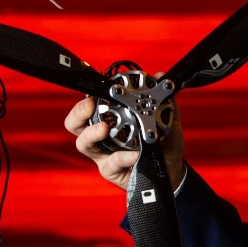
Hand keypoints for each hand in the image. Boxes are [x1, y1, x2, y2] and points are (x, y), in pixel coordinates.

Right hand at [65, 95, 186, 191]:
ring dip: (91, 133)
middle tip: (90, 106)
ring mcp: (103, 154)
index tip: (93, 90)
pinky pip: (112, 163)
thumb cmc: (162, 142)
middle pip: (75, 123)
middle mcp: (101, 136)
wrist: (173, 168)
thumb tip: (160, 75)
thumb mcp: (166, 118)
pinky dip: (123, 157)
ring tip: (104, 128)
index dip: (86, 97)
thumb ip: (163, 99)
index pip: (90, 106)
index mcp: (110, 120)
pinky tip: (134, 154)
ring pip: (83, 143)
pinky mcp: (110, 171)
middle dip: (77, 113)